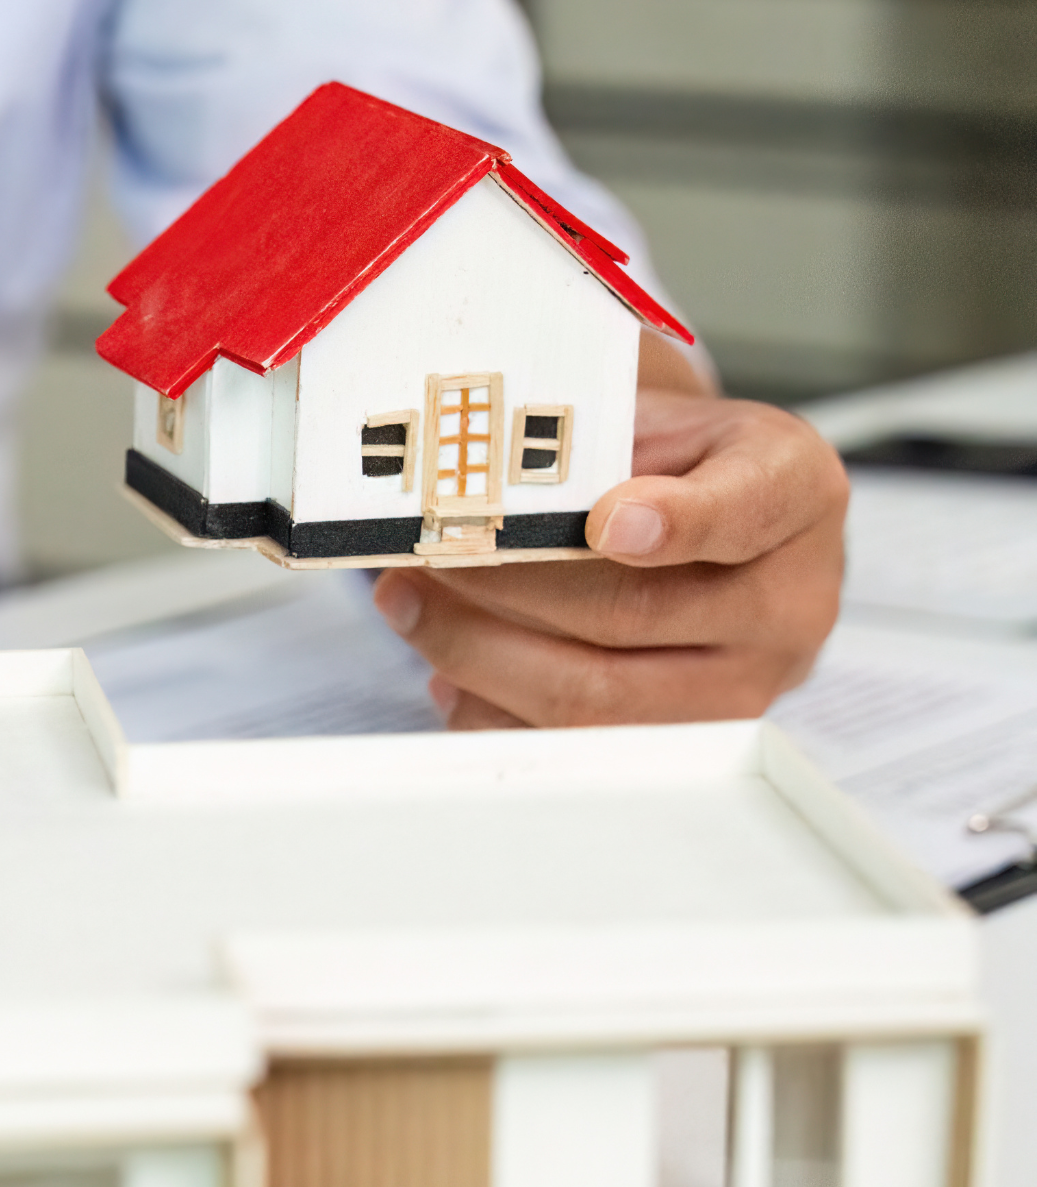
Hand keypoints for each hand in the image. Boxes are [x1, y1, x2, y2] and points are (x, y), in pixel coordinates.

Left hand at [372, 387, 848, 728]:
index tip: (608, 521)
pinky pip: (573, 747)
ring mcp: (747, 686)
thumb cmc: (671, 469)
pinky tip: (447, 667)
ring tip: (408, 604)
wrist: (710, 529)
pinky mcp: (685, 744)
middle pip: (632, 613)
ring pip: (596, 696)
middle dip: (506, 586)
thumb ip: (591, 446)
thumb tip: (478, 481)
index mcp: (794, 492)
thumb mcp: (649, 423)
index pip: (746, 508)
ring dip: (479, 652)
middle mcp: (790, 601)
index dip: (677, 521)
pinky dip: (491, 708)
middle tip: (427, 555)